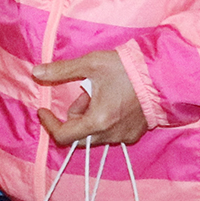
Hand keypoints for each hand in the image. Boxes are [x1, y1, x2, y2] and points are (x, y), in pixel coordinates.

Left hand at [32, 51, 148, 146]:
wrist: (163, 74)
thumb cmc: (126, 68)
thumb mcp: (91, 64)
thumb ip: (61, 71)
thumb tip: (36, 73)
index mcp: (97, 121)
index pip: (63, 136)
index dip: (49, 123)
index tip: (44, 109)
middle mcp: (110, 134)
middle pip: (79, 135)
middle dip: (75, 115)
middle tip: (84, 92)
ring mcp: (124, 136)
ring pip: (95, 133)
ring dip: (90, 117)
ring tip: (101, 92)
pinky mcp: (135, 134)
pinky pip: (111, 132)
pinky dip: (105, 120)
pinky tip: (114, 100)